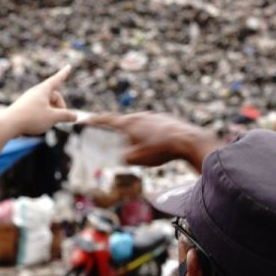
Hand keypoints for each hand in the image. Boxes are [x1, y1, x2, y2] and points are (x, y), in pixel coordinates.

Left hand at [0, 66, 77, 136]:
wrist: (8, 124)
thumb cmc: (31, 118)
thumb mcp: (53, 118)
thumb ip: (66, 116)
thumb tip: (75, 116)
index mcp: (43, 90)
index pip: (57, 80)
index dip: (64, 74)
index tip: (69, 66)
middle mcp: (35, 92)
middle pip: (54, 97)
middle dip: (59, 108)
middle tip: (58, 120)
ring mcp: (29, 100)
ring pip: (46, 106)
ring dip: (51, 114)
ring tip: (43, 124)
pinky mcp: (24, 108)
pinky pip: (38, 111)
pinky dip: (42, 118)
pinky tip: (35, 126)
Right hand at [83, 112, 220, 171]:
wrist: (188, 141)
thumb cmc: (160, 150)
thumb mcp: (136, 159)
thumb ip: (124, 157)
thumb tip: (124, 155)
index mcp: (129, 123)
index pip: (107, 120)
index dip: (95, 120)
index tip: (86, 119)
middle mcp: (140, 116)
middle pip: (124, 123)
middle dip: (119, 132)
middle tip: (116, 139)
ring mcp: (154, 116)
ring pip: (140, 126)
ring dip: (137, 136)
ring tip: (144, 149)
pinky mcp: (166, 120)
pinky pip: (153, 127)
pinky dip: (151, 136)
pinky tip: (158, 147)